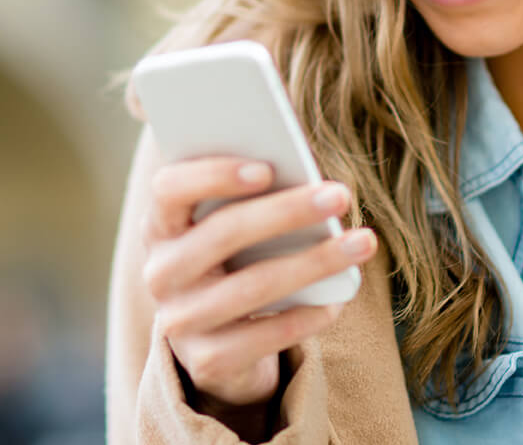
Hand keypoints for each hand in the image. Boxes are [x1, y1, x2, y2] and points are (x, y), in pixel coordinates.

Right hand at [139, 156, 377, 411]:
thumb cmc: (233, 258)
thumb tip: (304, 163)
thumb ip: (254, 189)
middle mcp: (161, 271)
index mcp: (160, 225)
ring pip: (252, 286)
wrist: (214, 339)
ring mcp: (180, 320)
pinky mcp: (207, 360)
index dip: (214, 175)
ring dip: (315, 261)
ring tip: (362, 242)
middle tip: (339, 195)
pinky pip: (265, 336)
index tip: (267, 167)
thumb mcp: (228, 222)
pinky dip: (307, 315)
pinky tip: (338, 299)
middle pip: (223, 233)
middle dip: (288, 211)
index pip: (170, 188)